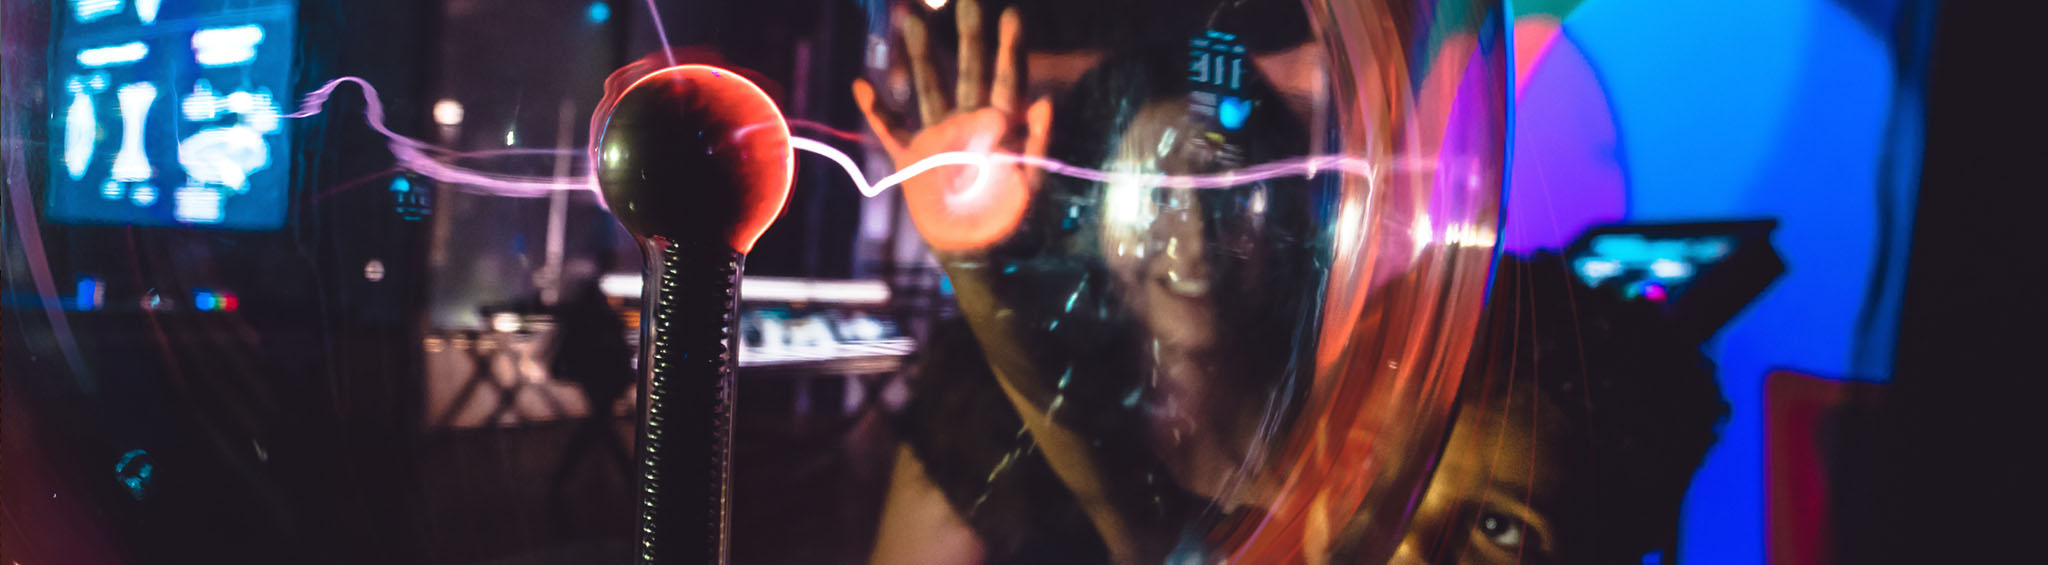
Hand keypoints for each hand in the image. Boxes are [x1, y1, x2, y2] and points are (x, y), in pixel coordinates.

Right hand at [852, 0, 1051, 252]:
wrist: (978, 255)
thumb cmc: (1012, 221)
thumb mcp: (1031, 183)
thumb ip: (1036, 143)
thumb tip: (1043, 102)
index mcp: (1000, 127)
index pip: (1006, 79)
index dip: (1010, 49)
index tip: (1012, 15)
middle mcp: (968, 122)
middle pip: (967, 70)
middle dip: (967, 34)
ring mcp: (938, 137)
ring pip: (928, 86)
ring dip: (918, 55)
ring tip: (908, 18)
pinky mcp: (913, 158)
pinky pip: (890, 128)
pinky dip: (876, 108)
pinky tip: (863, 83)